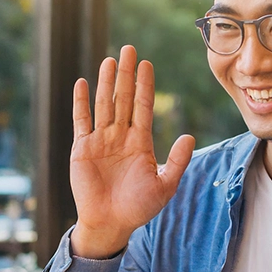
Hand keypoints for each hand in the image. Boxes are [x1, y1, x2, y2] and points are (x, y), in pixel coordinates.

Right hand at [70, 46, 194, 258]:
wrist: (111, 223)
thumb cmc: (138, 208)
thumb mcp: (165, 185)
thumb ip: (177, 161)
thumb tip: (190, 136)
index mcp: (140, 142)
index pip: (143, 107)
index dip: (145, 85)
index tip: (147, 64)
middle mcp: (121, 137)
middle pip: (124, 99)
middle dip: (127, 74)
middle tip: (130, 49)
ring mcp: (101, 141)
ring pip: (104, 104)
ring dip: (107, 82)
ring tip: (110, 60)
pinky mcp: (82, 148)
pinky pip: (81, 121)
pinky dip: (81, 102)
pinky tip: (82, 83)